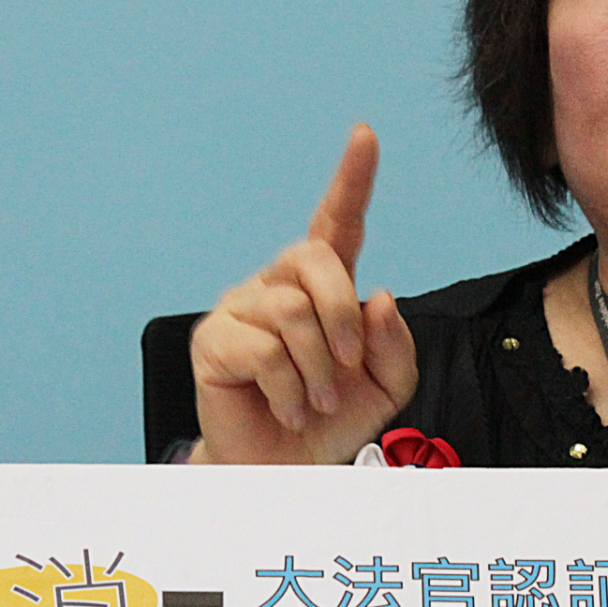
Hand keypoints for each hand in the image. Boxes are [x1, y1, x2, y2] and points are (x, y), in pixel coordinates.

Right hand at [189, 124, 417, 464]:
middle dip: (341, 313)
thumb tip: (377, 296)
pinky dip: (290, 388)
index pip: (338, 223)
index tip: (365, 136)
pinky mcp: (213, 341)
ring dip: (319, 369)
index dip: (352, 179)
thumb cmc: (332, 418)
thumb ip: (394, 343)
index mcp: (324, 287)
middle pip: (315, 259)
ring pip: (292, 312)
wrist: (288, 470)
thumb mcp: (387, 385)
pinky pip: (263, 349)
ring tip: (316, 400)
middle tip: (348, 364)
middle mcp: (280, 285)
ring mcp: (242, 308)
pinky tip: (289, 407)